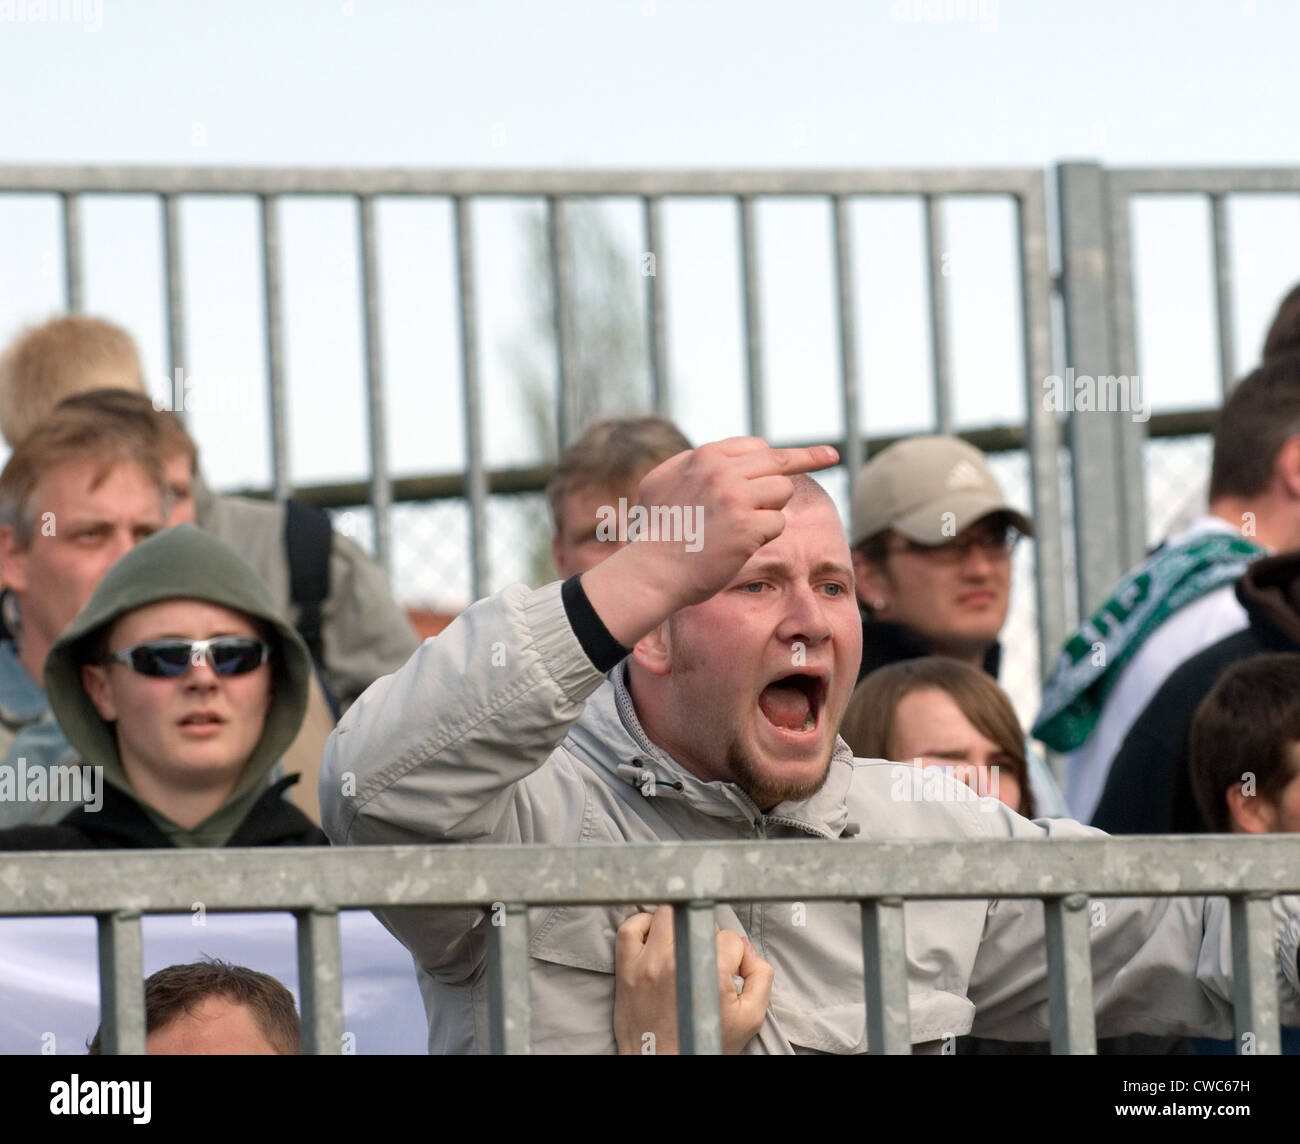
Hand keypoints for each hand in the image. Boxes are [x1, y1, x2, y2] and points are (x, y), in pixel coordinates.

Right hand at [582, 437, 838, 647]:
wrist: (652, 570)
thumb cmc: (656, 530)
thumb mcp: (663, 480)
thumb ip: (694, 463)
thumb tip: (726, 457)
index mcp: (705, 456)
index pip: (756, 446)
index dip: (778, 455)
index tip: (813, 450)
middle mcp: (722, 471)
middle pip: (778, 463)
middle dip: (807, 460)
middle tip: (832, 455)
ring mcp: (737, 497)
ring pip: (782, 491)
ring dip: (771, 510)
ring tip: (742, 527)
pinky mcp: (748, 527)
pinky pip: (777, 523)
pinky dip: (764, 535)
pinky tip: (741, 544)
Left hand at [613, 904, 773, 1054]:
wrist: (664, 1065)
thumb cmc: (703, 1044)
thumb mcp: (750, 1018)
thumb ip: (761, 977)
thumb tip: (749, 952)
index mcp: (709, 970)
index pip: (730, 938)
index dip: (735, 955)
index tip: (730, 972)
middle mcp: (676, 960)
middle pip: (698, 918)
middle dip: (707, 935)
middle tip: (706, 958)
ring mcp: (647, 962)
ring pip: (665, 914)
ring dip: (677, 924)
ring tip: (682, 946)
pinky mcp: (626, 968)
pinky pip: (629, 928)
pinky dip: (641, 925)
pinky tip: (653, 939)